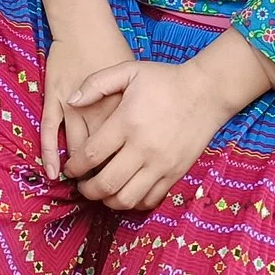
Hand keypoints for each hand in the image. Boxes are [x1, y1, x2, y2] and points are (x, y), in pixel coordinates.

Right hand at [39, 20, 134, 181]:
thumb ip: (138, 107)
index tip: (126, 185)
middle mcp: (98, 112)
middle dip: (102, 178)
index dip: (124, 173)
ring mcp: (73, 106)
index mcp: (121, 110)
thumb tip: (145, 137)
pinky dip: (50, 152)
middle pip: (102, 156)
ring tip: (82, 187)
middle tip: (103, 193)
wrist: (87, 26)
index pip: (123, 152)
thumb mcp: (135, 78)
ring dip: (79, 171)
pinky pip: (49, 131)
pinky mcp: (55, 98)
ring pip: (76, 148)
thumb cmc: (114, 50)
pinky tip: (53, 172)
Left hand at [64, 41, 274, 211]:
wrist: (206, 92)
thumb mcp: (128, 71)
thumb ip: (96, 83)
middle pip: (106, 183)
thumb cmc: (164, 80)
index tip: (69, 169)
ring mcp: (161, 165)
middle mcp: (142, 148)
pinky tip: (126, 192)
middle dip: (87, 190)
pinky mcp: (175, 174)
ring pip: (127, 199)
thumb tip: (71, 100)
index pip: (91, 155)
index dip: (74, 167)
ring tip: (101, 193)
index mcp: (126, 122)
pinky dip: (134, 203)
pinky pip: (150, 200)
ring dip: (108, 201)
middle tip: (81, 186)